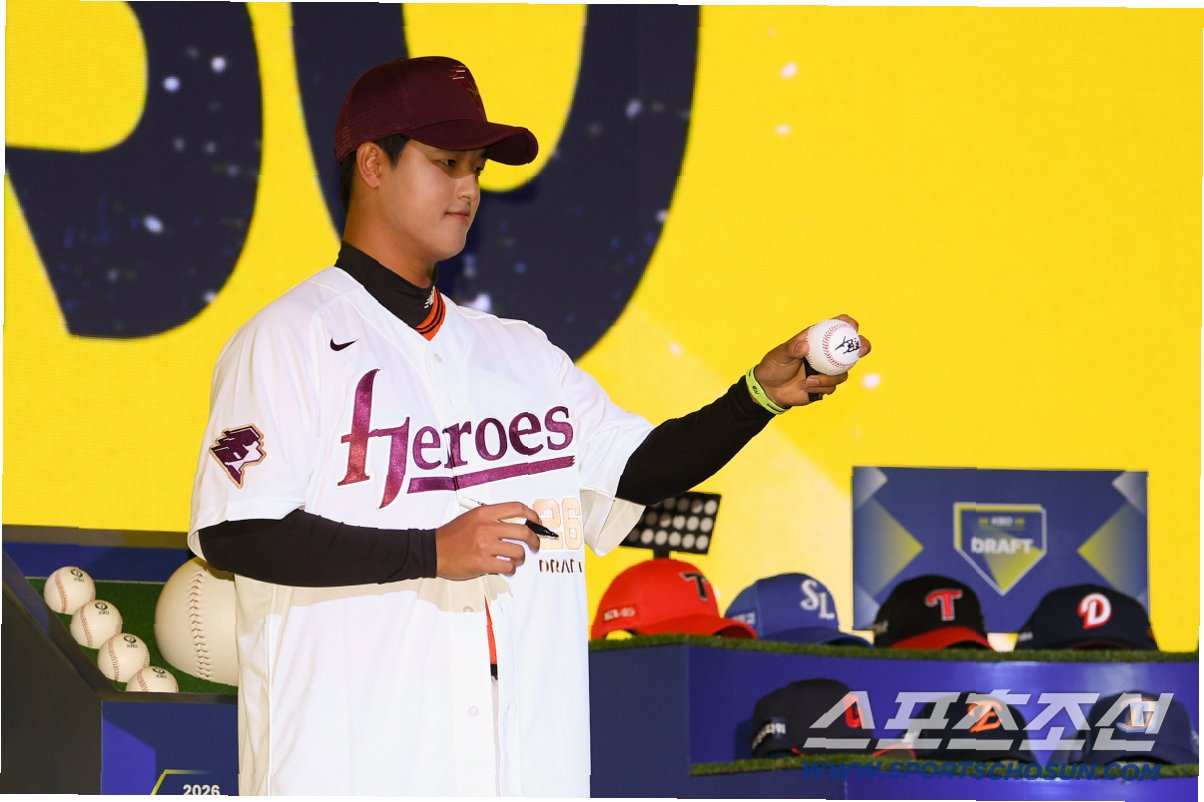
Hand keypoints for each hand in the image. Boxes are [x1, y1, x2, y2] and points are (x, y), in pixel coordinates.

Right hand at [435, 502, 542, 578]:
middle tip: (535, 545)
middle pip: (523, 531)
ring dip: (521, 557)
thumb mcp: (472, 517)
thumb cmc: (452, 535)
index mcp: (485, 513)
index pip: (517, 508)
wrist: (434, 551)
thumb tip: (516, 523)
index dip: (532, 515)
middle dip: (534, 540)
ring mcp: (485, 546)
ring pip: (518, 551)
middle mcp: (487, 527)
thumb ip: (492, 518)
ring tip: (515, 558)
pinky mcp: (482, 563)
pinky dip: (510, 568)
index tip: (536, 522)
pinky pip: (507, 566)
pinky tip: (506, 567)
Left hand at [754, 314, 871, 407]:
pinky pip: (832, 387)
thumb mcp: (779, 355)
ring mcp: (827, 370)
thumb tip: (804, 346)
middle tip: (862, 349)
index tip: (853, 326)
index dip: (848, 324)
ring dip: (829, 377)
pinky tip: (805, 386)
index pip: (836, 327)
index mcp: (816, 340)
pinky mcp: (825, 385)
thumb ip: (791, 349)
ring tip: (809, 379)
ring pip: (843, 372)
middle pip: (851, 349)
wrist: (769, 389)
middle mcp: (825, 354)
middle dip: (862, 346)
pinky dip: (820, 386)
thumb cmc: (774, 366)